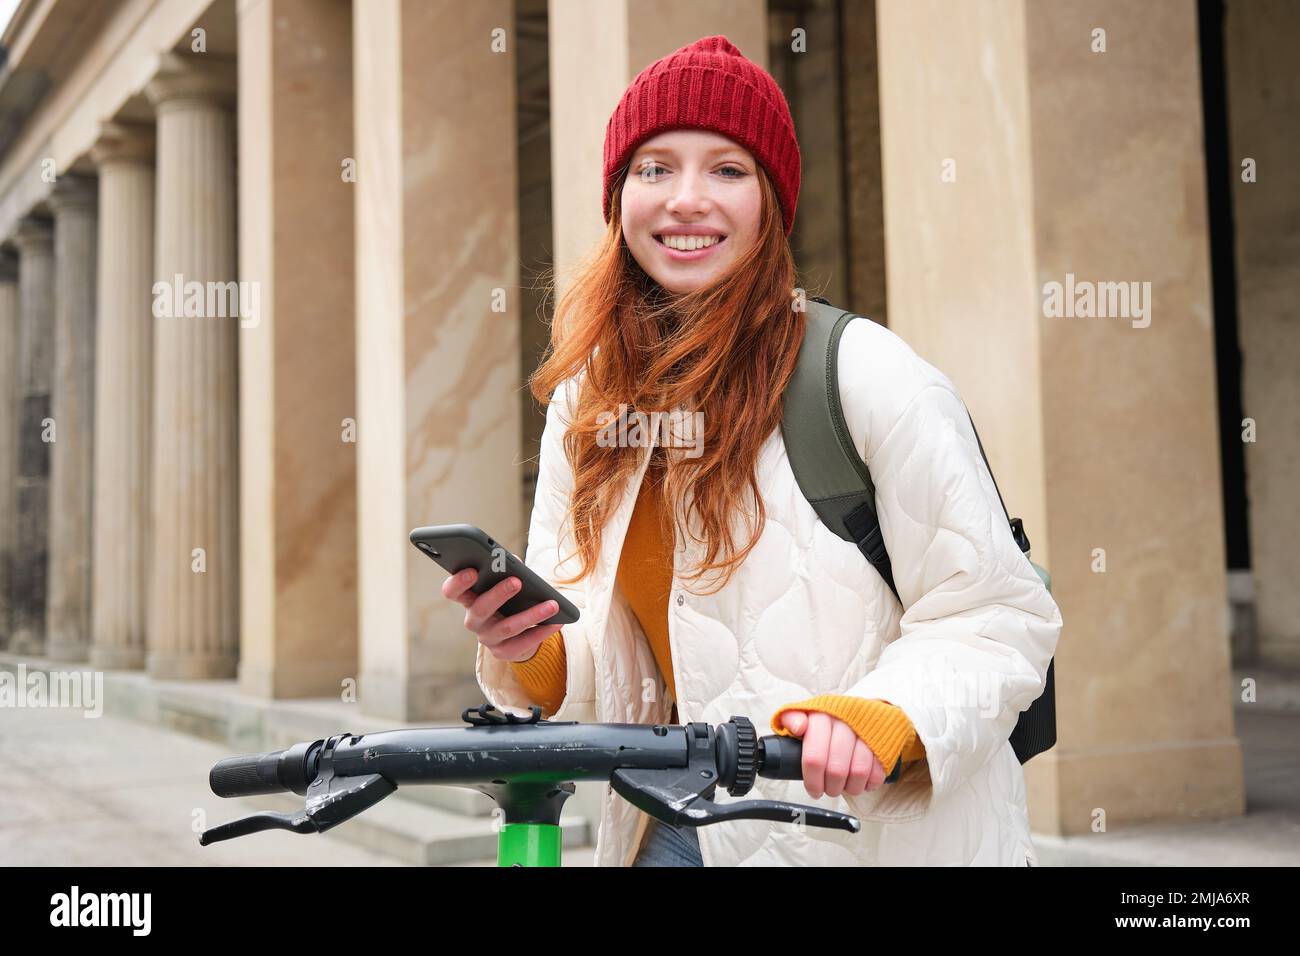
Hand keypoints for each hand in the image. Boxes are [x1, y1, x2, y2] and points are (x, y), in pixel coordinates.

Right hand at [441, 568, 560, 662]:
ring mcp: (488, 638)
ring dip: (531, 615)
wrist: (516, 633)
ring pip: (507, 628)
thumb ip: (507, 570)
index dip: (458, 582)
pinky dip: (541, 632)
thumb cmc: (509, 599)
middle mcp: (474, 620)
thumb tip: (515, 561)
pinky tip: (557, 622)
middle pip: (481, 609)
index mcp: (469, 599)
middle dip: (498, 594)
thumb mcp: (506, 583)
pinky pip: (523, 643)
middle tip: (516, 581)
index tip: (472, 571)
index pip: (452, 591)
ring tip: (551, 605)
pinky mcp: (504, 652)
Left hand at [778, 711, 886, 799]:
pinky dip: (870, 783)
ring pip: (859, 772)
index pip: (815, 757)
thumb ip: (791, 719)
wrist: (859, 709)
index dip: (812, 780)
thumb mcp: (805, 714)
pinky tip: (861, 781)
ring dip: (850, 787)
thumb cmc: (829, 719)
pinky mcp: (883, 741)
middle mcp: (846, 722)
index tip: (813, 790)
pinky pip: (878, 770)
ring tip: (844, 787)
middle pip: (836, 769)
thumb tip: (798, 727)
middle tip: (828, 790)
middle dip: (831, 787)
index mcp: (822, 715)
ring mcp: (867, 731)